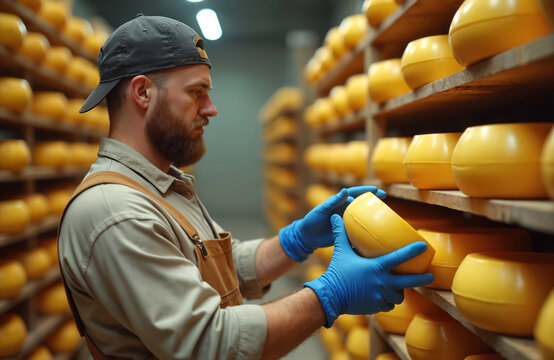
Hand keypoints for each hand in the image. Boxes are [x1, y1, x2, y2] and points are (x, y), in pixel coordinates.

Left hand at [279, 186, 385, 261]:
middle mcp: (344, 210)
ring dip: (372, 214)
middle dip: (372, 199)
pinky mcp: (347, 232)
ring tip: (384, 213)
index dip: (365, 190)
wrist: (307, 237)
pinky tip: (376, 231)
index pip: (354, 193)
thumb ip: (333, 201)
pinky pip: (359, 230)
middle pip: (361, 204)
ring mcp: (346, 221)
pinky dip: (366, 230)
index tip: (376, 189)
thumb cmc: (312, 220)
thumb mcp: (322, 210)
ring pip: (362, 216)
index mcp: (339, 203)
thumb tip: (345, 190)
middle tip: (384, 197)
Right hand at [304, 214, 433, 326]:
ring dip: (399, 291)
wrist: (330, 296)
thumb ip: (340, 234)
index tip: (424, 247)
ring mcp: (381, 296)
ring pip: (399, 296)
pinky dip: (387, 301)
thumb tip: (335, 217)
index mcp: (377, 267)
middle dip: (422, 279)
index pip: (399, 257)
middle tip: (431, 276)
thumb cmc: (336, 271)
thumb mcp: (340, 251)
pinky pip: (388, 305)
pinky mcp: (376, 306)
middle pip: (409, 281)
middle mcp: (383, 282)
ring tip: (398, 287)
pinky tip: (384, 298)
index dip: (413, 251)